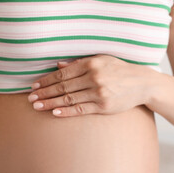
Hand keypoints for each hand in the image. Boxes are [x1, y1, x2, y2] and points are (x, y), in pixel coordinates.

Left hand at [28, 55, 155, 116]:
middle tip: (30, 98)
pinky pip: (81, 110)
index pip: (62, 74)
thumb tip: (58, 65)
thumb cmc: (118, 69)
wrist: (142, 83)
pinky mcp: (103, 106)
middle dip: (44, 93)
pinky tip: (54, 113)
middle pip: (62, 87)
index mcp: (90, 64)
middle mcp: (92, 78)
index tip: (34, 85)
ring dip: (50, 103)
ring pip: (69, 99)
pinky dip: (66, 112)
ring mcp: (98, 93)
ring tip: (37, 106)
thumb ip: (78, 62)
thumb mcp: (100, 59)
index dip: (46, 80)